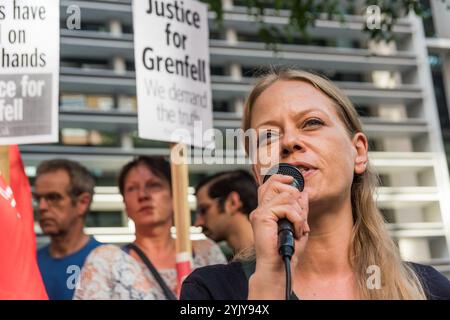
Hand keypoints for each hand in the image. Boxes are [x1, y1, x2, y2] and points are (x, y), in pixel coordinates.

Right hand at [248, 174, 308, 298]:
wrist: (278, 267)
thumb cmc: (286, 251)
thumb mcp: (298, 225)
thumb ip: (300, 209)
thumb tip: (304, 192)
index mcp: (265, 210)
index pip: (269, 184)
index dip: (281, 177)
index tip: (293, 180)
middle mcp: (260, 209)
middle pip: (274, 183)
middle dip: (294, 195)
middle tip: (299, 215)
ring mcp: (260, 212)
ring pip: (286, 195)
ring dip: (298, 212)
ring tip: (299, 227)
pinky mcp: (262, 217)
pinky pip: (286, 207)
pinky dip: (297, 219)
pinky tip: (297, 231)